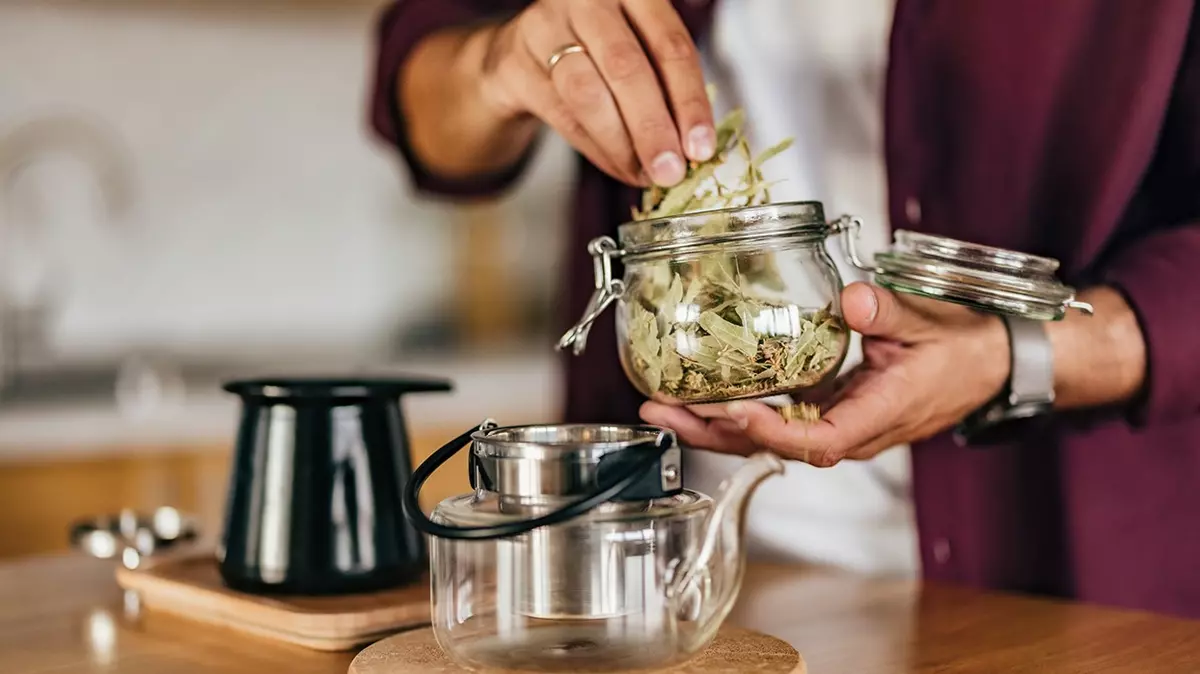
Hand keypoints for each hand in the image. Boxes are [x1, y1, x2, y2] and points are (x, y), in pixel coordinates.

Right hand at [476, 0, 715, 186]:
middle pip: (627, 67)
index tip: (700, 147)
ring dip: (621, 144)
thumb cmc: (592, 53)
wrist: (518, 55)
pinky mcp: (515, 64)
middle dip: (653, 128)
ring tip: (642, 175)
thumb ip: (664, 89)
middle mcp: (588, 1)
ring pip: (588, 93)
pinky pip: (560, 114)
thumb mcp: (635, 52)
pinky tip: (617, 167)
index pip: (670, 46)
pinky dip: (595, 148)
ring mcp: (545, 28)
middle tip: (670, 171)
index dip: (689, 102)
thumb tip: (692, 149)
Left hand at [639, 282, 1012, 466]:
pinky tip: (700, 395)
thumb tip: (853, 301)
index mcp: (877, 415)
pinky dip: (736, 412)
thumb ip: (889, 313)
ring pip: (767, 438)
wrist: (987, 364)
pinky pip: (776, 420)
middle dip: (713, 434)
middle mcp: (850, 431)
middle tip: (660, 412)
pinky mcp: (829, 412)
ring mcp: (837, 425)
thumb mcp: (929, 322)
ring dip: (713, 425)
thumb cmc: (962, 348)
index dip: (773, 432)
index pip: (817, 442)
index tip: (736, 412)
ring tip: (660, 406)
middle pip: (773, 447)